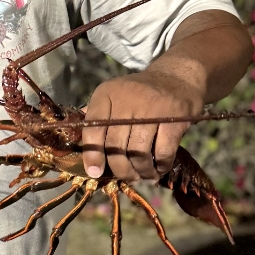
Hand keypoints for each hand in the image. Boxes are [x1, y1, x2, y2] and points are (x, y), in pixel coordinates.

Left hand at [80, 71, 204, 182]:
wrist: (178, 77)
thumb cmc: (141, 93)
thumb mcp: (115, 94)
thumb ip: (98, 115)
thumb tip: (77, 140)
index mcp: (107, 94)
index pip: (93, 128)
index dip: (92, 154)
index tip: (94, 172)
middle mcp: (127, 99)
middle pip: (116, 145)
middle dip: (120, 168)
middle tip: (126, 177)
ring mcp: (152, 109)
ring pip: (138, 152)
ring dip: (141, 170)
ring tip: (143, 175)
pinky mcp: (174, 119)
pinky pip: (163, 152)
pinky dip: (160, 166)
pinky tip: (159, 169)